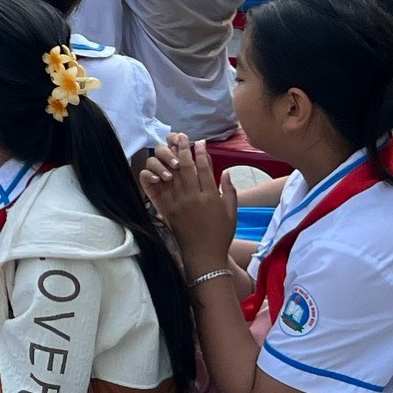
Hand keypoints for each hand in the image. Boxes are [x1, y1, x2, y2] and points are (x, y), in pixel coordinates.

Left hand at [141, 132, 238, 267]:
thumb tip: (225, 172)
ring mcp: (179, 203)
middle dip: (184, 150)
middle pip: (186, 168)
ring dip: (172, 158)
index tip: (201, 143)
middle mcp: (193, 198)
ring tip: (172, 145)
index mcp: (210, 197)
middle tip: (183, 137)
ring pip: (174, 175)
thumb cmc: (221, 234)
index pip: (204, 169)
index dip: (201, 153)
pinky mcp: (168, 210)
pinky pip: (162, 189)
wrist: (203, 255)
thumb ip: (230, 191)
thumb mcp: (232, 212)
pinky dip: (161, 176)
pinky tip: (161, 166)